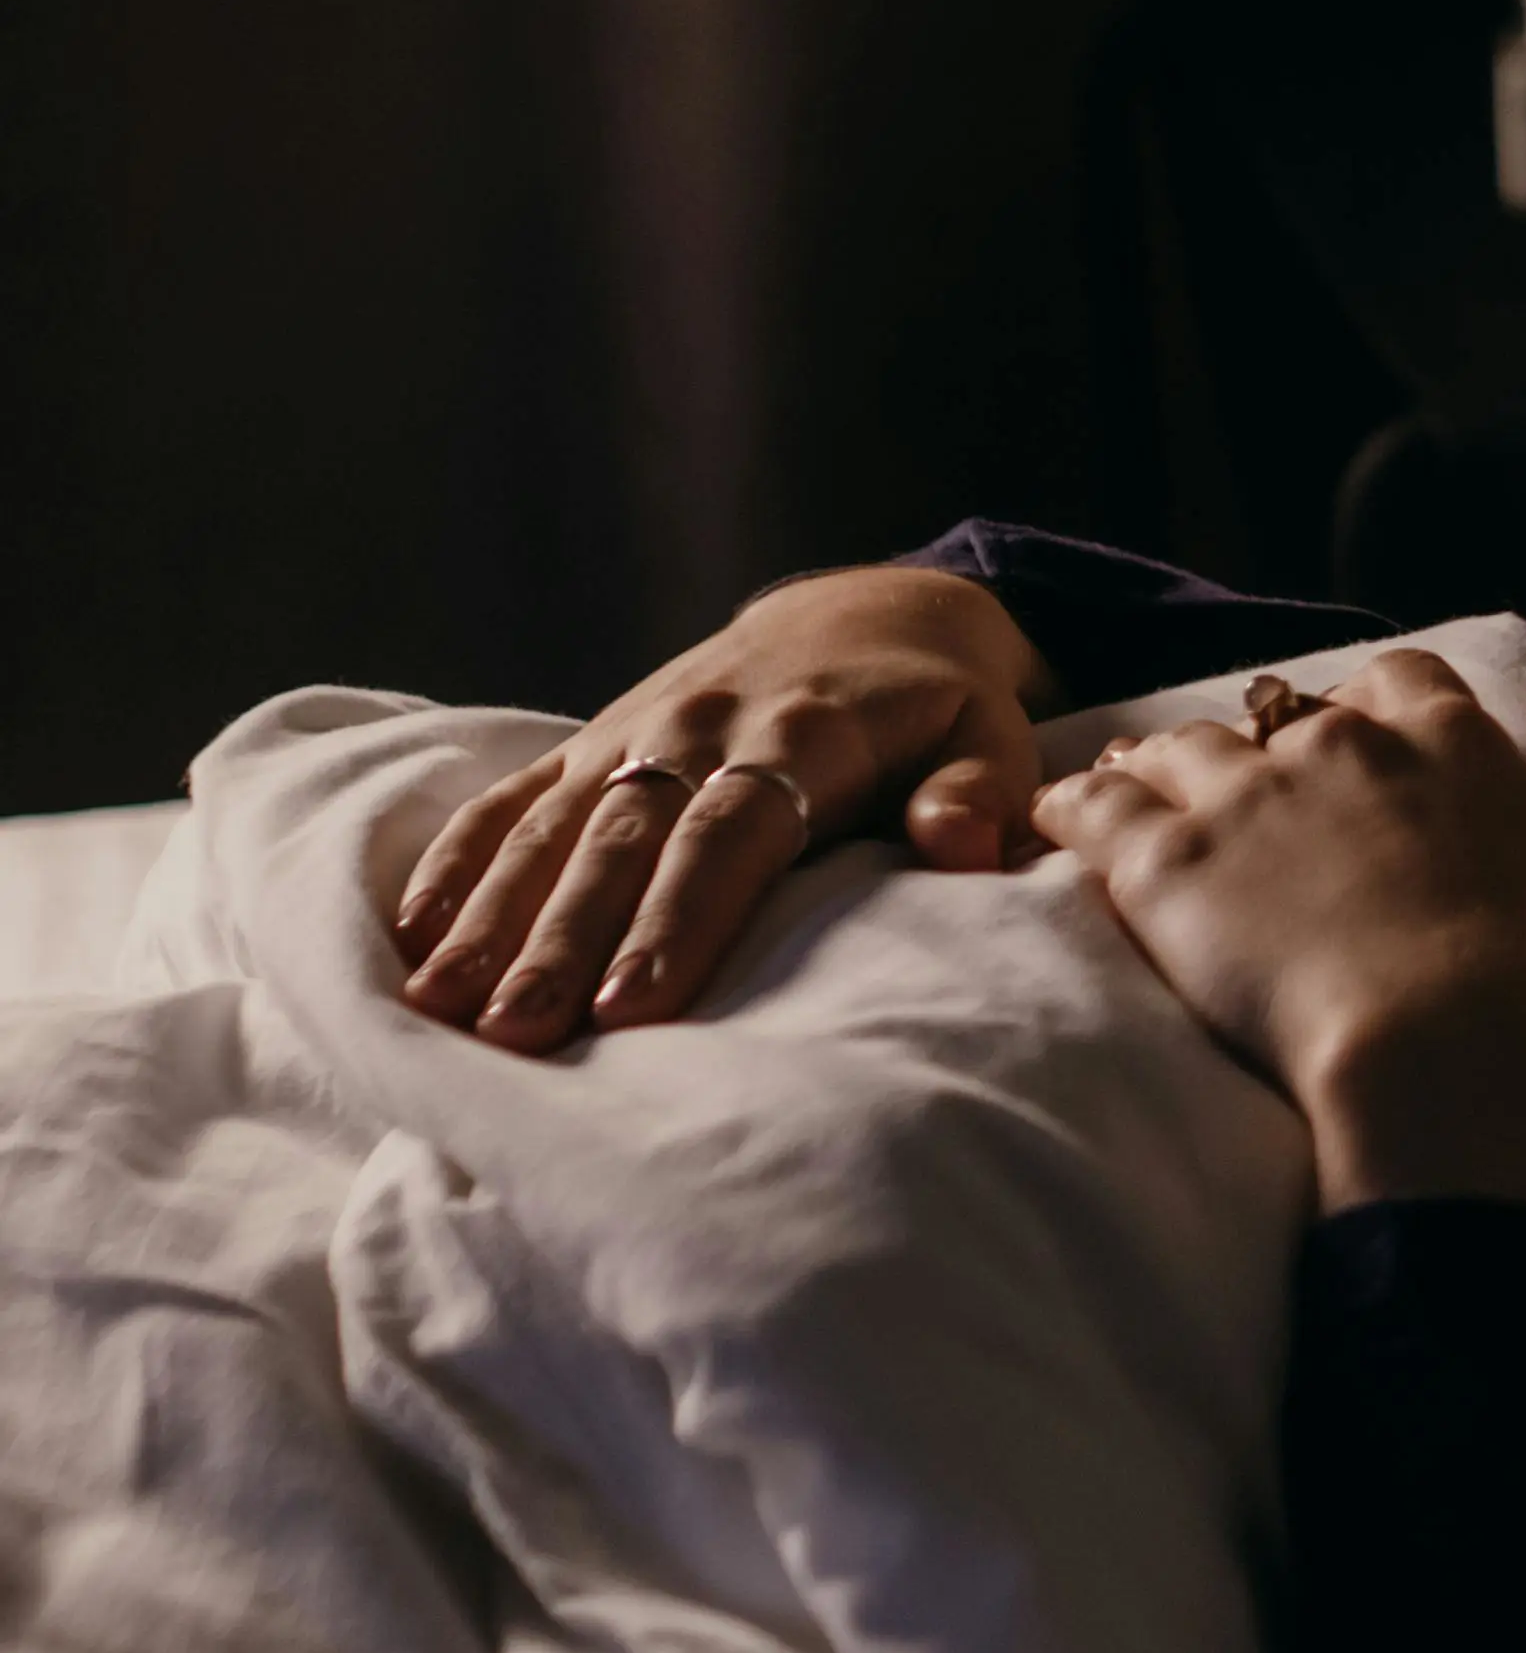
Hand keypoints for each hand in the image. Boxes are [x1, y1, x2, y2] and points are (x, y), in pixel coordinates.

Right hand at [395, 565, 1056, 1051]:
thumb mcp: (988, 734)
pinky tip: (411, 938)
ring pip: (550, 827)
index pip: (730, 834)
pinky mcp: (587, 742)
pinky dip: (457, 864)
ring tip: (440, 1009)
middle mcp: (698, 728)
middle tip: (517, 1036)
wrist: (860, 615)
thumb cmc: (935, 710)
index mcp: (801, 733)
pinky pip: (508, 799)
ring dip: (491, 918)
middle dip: (564, 941)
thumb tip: (965, 844)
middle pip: (621, 841)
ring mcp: (630, 733)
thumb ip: (980, 791)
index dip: (680, 918)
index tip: (635, 1007)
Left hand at [1032, 647, 1525, 1226]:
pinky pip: (1095, 808)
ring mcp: (1245, 800)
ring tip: (1148, 787)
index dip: (1382, 705)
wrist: (1460, 1051)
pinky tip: (1062, 813)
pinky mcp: (1166, 865)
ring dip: (1167, 764)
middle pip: (1285, 713)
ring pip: (1183, 749)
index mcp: (1451, 740)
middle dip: (1271, 743)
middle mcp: (1341, 746)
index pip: (1405, 680)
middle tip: (1262, 790)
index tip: (1374, 738)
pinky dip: (1076, 805)